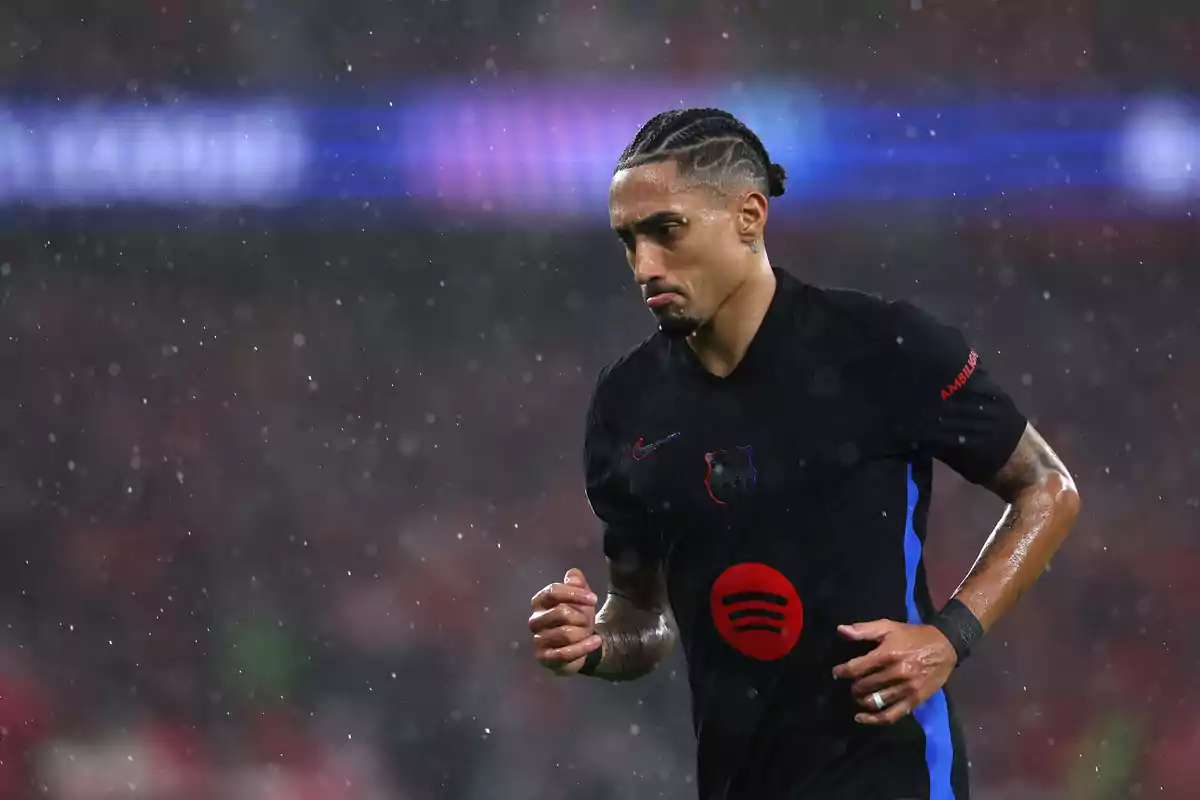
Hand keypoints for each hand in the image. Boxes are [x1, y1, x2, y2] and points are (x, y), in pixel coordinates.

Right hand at [528, 568, 602, 674]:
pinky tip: (596, 641)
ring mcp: (538, 640)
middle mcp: (534, 620)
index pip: (553, 591)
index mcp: (539, 601)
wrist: (580, 644)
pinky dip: (585, 647)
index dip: (575, 593)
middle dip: (582, 616)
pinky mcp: (545, 658)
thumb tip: (573, 575)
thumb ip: (577, 583)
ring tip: (588, 632)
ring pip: (566, 633)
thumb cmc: (577, 616)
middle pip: (561, 612)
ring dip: (584, 632)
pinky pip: (566, 653)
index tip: (594, 599)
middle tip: (589, 621)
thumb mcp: (581, 597)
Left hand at [831, 619, 955, 724]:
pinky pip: (891, 715)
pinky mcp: (915, 701)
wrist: (945, 646)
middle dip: (854, 686)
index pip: (857, 667)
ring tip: (858, 696)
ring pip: (876, 702)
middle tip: (852, 683)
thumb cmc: (913, 636)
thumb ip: (863, 629)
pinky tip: (862, 718)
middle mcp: (897, 673)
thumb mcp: (888, 626)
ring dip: (862, 700)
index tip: (837, 673)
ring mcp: (907, 689)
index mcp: (888, 654)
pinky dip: (874, 719)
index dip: (843, 671)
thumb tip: (840, 630)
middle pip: (865, 686)